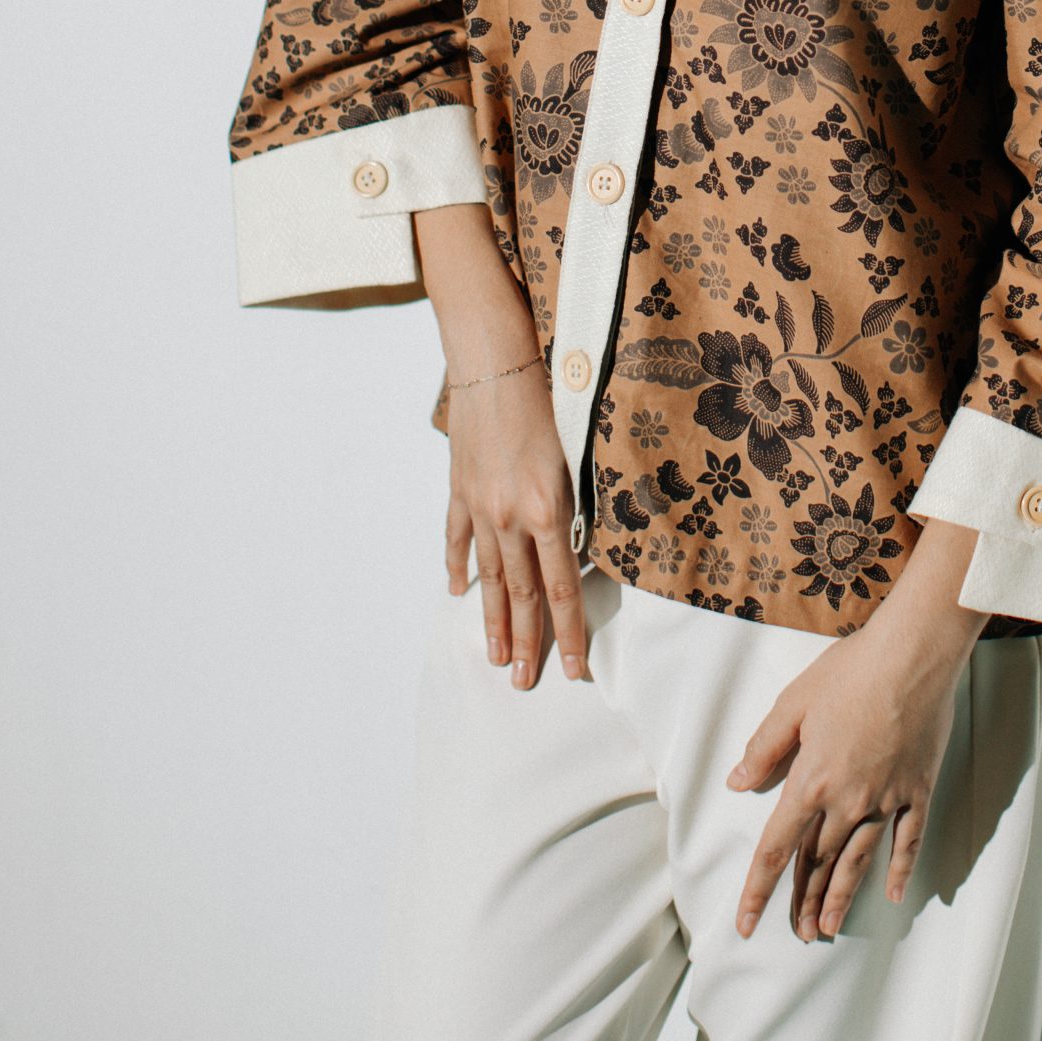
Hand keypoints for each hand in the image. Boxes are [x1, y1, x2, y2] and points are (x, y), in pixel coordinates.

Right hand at [412, 201, 590, 691]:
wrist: (494, 356)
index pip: (561, 588)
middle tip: (525, 684)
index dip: (569, 633)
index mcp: (547, 508)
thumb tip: (585, 546)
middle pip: (520, 594)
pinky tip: (456, 592)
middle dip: (526, 643)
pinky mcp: (459, 486)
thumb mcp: (578, 449)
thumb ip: (580, 502)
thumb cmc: (548, 394)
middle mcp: (510, 515)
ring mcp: (479, 504)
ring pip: (487, 576)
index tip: (574, 672)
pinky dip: (457, 565)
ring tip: (494, 657)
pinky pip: (457, 536)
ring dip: (491, 620)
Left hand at [724, 604, 975, 939]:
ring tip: (828, 927)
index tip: (745, 921)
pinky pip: (907, 841)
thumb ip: (764, 748)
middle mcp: (847, 801)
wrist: (912, 657)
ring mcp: (886, 800)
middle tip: (797, 933)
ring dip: (841, 896)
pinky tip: (892, 893)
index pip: (777, 847)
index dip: (758, 888)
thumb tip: (737, 782)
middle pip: (818, 860)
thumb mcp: (793, 703)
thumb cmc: (850, 671)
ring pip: (858, 860)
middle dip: (803, 899)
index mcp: (811, 781)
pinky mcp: (916, 791)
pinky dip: (899, 869)